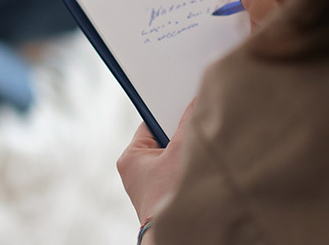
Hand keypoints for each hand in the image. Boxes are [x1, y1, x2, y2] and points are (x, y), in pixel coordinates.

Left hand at [117, 100, 194, 223]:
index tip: (182, 98)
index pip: (150, 120)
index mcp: (130, 156)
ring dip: (184, 152)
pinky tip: (196, 168)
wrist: (177, 236)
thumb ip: (189, 124)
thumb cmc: (170, 198)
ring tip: (196, 152)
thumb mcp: (182, 153)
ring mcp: (148, 184)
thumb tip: (198, 102)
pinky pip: (174, 171)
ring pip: (170, 155)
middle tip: (196, 125)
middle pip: (162, 137)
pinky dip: (185, 167)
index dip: (167, 109)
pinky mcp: (161, 194)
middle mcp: (135, 169)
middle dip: (179, 133)